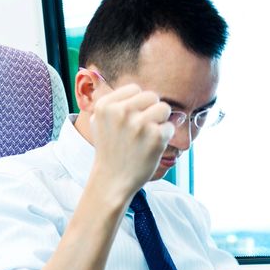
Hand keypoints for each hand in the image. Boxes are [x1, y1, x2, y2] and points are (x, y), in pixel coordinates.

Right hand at [90, 84, 173, 199]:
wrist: (112, 180)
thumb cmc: (110, 151)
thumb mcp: (100, 122)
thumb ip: (116, 103)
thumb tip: (143, 92)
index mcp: (106, 105)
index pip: (135, 89)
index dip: (137, 105)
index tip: (131, 121)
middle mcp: (121, 112)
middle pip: (152, 96)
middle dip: (151, 111)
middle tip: (143, 130)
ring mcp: (139, 124)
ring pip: (164, 109)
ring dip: (161, 122)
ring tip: (148, 137)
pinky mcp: (155, 137)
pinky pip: (170, 127)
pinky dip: (165, 137)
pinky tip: (153, 147)